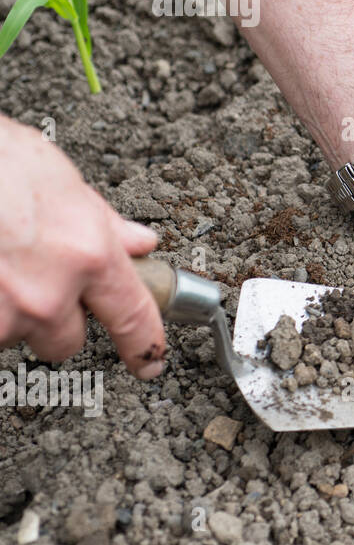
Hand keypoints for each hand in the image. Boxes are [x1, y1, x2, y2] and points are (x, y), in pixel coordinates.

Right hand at [0, 116, 166, 377]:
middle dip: (54, 321)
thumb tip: (139, 243)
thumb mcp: (63, 180)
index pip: (132, 316)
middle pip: (65, 341)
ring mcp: (2, 313)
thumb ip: (104, 222)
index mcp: (88, 254)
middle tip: (34, 283)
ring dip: (7, 313)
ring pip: (13, 335)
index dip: (144, 347)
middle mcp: (49, 293)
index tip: (149, 363)